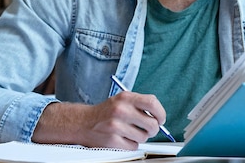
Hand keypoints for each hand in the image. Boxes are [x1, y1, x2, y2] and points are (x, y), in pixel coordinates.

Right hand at [33, 91, 165, 149]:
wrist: (83, 122)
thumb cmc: (107, 112)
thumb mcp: (122, 100)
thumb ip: (140, 104)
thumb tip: (160, 117)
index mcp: (126, 97)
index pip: (153, 103)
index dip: (161, 113)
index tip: (161, 119)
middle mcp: (121, 110)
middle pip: (152, 124)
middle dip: (153, 129)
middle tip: (148, 129)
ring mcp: (116, 126)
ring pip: (144, 137)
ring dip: (140, 137)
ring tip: (130, 132)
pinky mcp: (112, 140)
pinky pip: (133, 146)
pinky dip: (131, 144)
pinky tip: (123, 138)